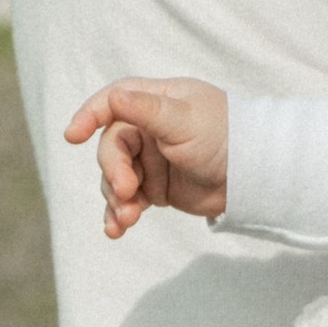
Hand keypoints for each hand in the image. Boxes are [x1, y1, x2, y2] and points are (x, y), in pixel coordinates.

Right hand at [62, 77, 230, 235]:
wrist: (255, 177)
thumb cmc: (226, 137)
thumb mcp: (185, 121)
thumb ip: (148, 110)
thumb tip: (115, 96)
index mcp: (156, 102)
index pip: (112, 102)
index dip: (89, 116)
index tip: (72, 137)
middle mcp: (148, 128)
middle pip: (112, 147)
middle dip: (113, 172)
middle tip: (127, 192)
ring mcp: (150, 159)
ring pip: (114, 177)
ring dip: (115, 199)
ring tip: (126, 219)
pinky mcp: (155, 187)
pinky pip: (126, 200)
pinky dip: (120, 214)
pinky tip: (116, 230)